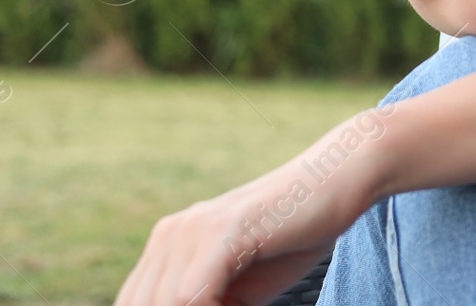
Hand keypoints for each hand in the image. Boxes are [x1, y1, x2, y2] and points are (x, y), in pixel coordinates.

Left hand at [114, 112, 388, 304]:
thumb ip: (206, 303)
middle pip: (143, 304)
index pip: (136, 303)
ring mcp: (194, 229)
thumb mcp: (239, 287)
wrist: (339, 181)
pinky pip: (192, 296)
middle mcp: (171, 233)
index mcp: (168, 244)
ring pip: (165, 304)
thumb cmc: (295, 239)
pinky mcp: (222, 232)